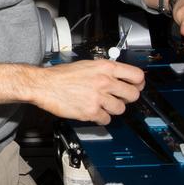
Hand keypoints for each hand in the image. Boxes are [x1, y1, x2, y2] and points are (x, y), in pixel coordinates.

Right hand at [30, 59, 144, 124]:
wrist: (44, 85)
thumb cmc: (61, 75)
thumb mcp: (87, 65)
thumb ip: (104, 71)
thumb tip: (118, 77)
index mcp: (105, 68)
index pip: (136, 75)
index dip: (139, 82)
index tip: (137, 85)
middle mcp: (104, 82)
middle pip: (132, 94)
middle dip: (127, 98)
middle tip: (121, 98)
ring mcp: (98, 98)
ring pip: (120, 109)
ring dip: (113, 109)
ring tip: (104, 105)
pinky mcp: (91, 112)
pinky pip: (106, 119)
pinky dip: (101, 118)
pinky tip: (94, 112)